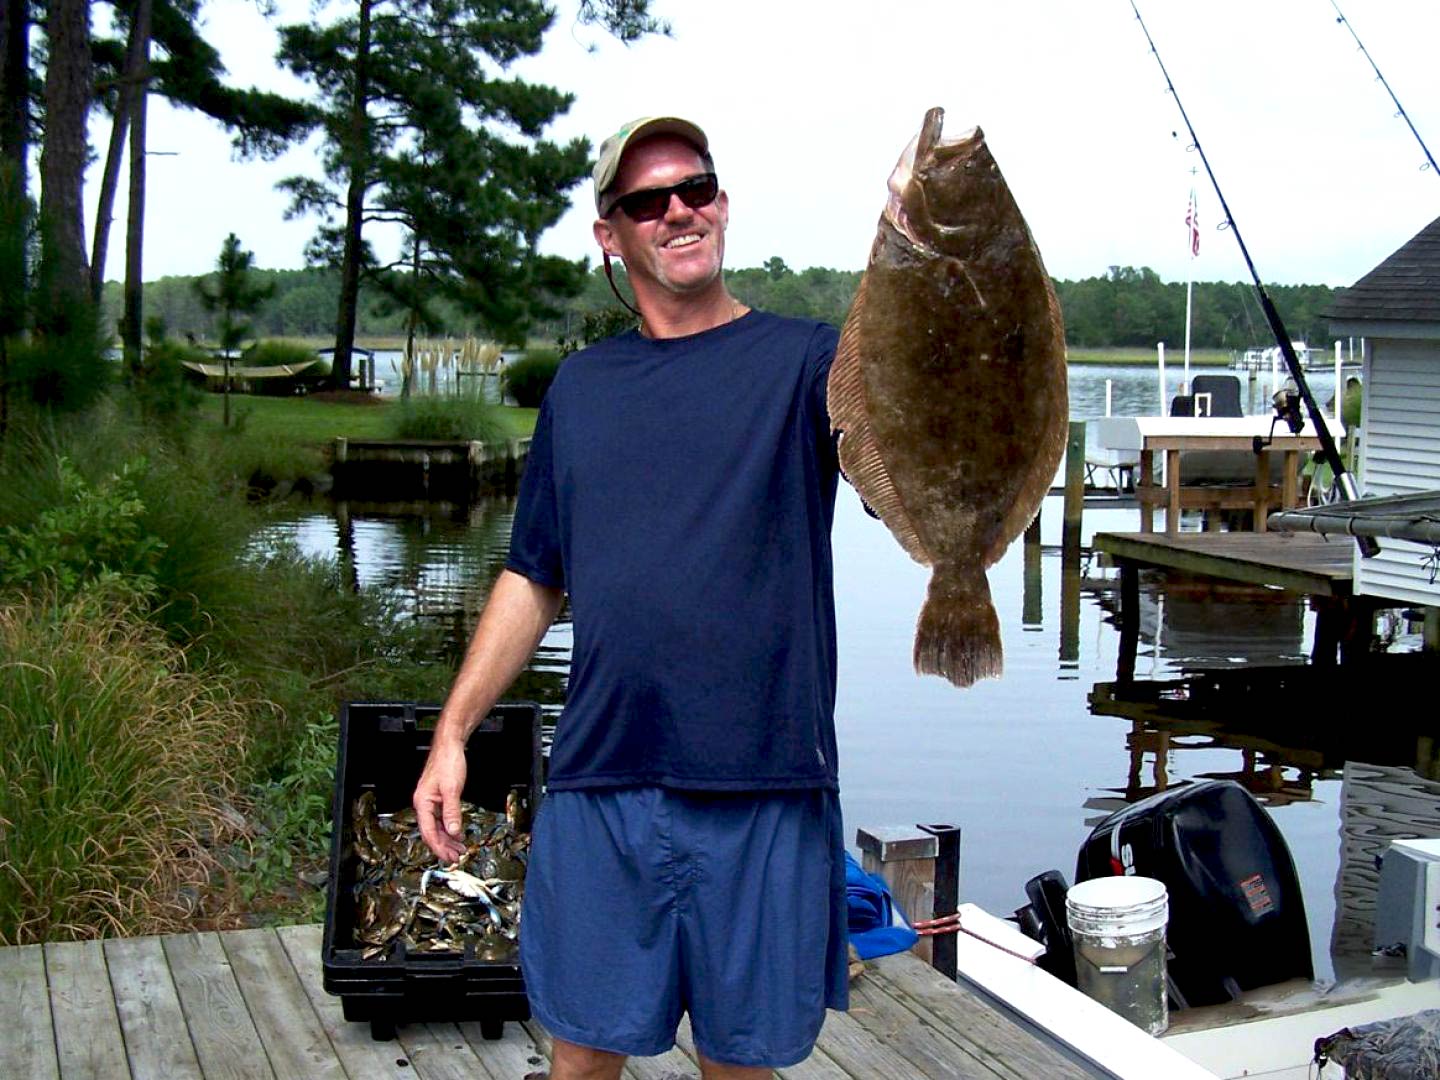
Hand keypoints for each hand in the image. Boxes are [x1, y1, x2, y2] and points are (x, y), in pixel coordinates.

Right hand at [413, 736, 467, 862]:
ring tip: (459, 850)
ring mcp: (431, 801)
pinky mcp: (439, 798)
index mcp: (422, 802)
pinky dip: (450, 828)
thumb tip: (453, 832)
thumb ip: (452, 811)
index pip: (428, 832)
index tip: (447, 857)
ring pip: (437, 827)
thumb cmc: (447, 762)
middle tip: (455, 858)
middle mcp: (424, 804)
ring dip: (448, 839)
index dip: (438, 846)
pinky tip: (457, 835)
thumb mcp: (452, 789)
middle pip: (432, 832)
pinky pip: (442, 819)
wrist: (450, 746)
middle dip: (443, 846)